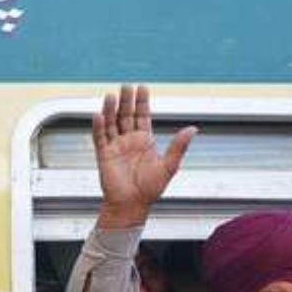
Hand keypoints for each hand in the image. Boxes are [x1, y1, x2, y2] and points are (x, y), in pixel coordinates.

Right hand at [93, 84, 197, 227]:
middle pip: (126, 115)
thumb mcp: (169, 165)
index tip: (142, 88)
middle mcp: (129, 141)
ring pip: (111, 123)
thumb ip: (178, 146)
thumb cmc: (150, 189)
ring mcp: (115, 147)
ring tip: (111, 96)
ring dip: (111, 110)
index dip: (142, 102)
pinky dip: (98, 127)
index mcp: (144, 141)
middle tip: (126, 86)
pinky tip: (99, 115)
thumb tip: (192, 129)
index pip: (142, 116)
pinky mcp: (104, 155)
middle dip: (126, 101)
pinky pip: (100, 138)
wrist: (132, 205)